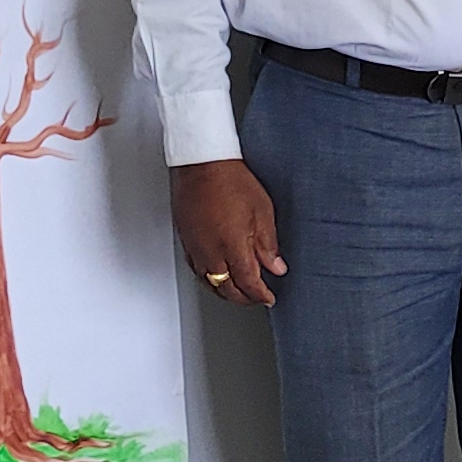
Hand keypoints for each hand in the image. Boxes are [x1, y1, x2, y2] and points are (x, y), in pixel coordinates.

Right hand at [172, 159, 285, 307]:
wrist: (201, 162)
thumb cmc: (230, 179)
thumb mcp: (262, 211)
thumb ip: (268, 245)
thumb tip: (276, 267)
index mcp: (232, 247)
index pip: (248, 284)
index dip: (260, 295)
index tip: (269, 298)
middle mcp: (210, 252)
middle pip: (227, 289)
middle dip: (244, 298)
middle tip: (256, 297)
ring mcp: (195, 247)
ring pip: (209, 282)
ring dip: (225, 291)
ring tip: (239, 290)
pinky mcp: (185, 239)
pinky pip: (196, 269)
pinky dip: (209, 278)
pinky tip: (216, 274)